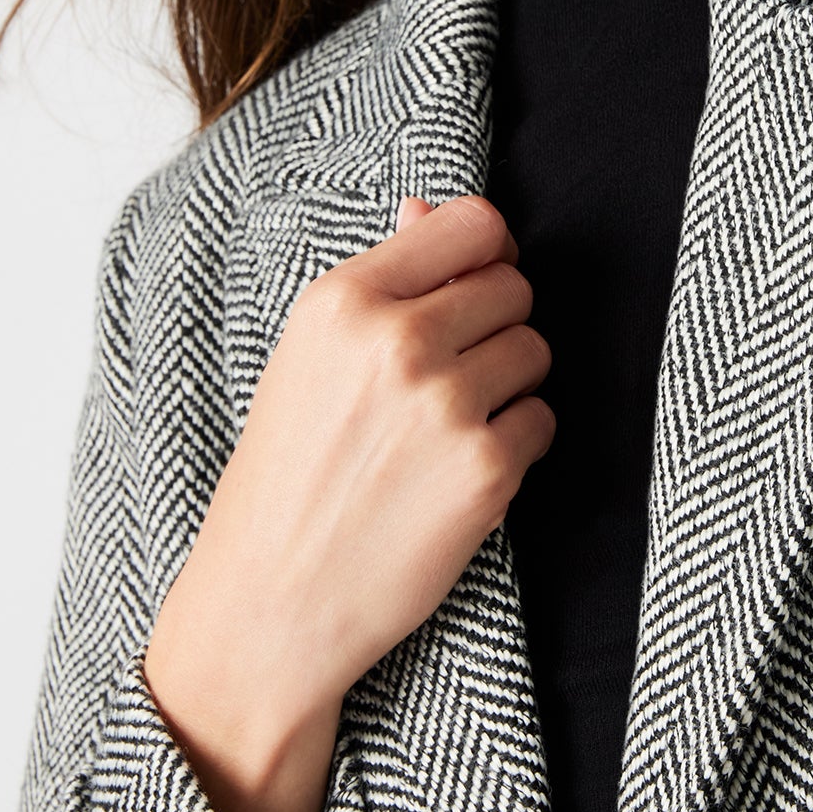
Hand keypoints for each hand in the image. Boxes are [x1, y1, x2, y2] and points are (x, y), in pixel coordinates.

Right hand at [142, 192, 552, 811]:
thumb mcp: (308, 358)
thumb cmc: (286, 476)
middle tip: (450, 377)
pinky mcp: (487, 470)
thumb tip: (428, 207)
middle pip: (513, 286)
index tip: (473, 287)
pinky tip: (459, 473)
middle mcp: (397, 341)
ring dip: (510, 385)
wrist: (270, 604)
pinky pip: (543, 420)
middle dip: (496, 325)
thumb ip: (381, 279)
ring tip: (448, 428)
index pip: (473, 223)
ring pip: (535, 350)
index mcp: (344, 300)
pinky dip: (516, 445)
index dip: (486, 255)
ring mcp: (447, 405)